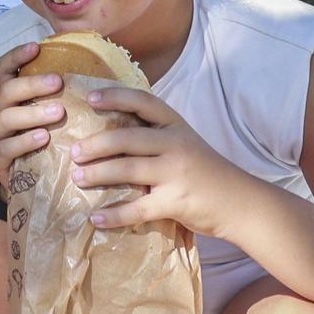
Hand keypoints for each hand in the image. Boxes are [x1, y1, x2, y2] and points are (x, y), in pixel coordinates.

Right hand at [0, 41, 65, 186]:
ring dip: (33, 112)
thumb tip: (89, 67)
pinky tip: (44, 137)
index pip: (3, 69)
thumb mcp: (46, 115)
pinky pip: (7, 147)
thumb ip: (58, 95)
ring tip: (58, 112)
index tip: (36, 46)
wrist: (26, 181)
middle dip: (32, 84)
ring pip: (6, 117)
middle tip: (58, 82)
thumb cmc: (42, 139)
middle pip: (6, 90)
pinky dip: (25, 141)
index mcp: (9, 97)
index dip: (16, 56)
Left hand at [72, 87, 242, 237]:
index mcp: (176, 125)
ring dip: (98, 174)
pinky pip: (138, 208)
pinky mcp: (176, 202)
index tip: (90, 98)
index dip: (115, 96)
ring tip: (77, 178)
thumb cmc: (206, 171)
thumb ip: (155, 136)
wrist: (240, 203)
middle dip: (96, 144)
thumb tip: (109, 135)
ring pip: (128, 169)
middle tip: (73, 151)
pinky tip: (95, 217)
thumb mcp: (185, 142)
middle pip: (127, 138)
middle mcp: (176, 144)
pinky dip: (114, 214)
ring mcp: (177, 173)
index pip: (143, 101)